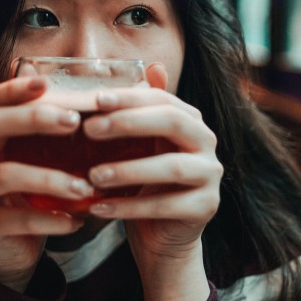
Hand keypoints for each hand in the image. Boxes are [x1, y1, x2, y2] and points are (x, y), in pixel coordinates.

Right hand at [0, 75, 91, 291]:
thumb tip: (98, 102)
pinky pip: (16, 219)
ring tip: (85, 187)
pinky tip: (75, 220)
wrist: (9, 250)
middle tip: (73, 121)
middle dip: (33, 119)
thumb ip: (55, 135)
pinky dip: (49, 220)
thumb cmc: (30, 195)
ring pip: (5, 174)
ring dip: (49, 178)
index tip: (44, 82)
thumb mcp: (36, 162)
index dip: (12, 88)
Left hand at [81, 64, 222, 300]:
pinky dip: (130, 207)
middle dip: (129, 122)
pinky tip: (99, 207)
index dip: (129, 97)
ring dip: (129, 170)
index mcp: (189, 120)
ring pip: (172, 167)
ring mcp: (210, 175)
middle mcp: (206, 141)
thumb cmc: (144, 183)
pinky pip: (166, 205)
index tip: (94, 100)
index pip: (161, 98)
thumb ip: (138, 111)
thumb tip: (150, 64)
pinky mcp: (206, 207)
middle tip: (89, 130)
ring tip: (93, 176)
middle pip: (172, 122)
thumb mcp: (138, 146)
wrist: (163, 236)